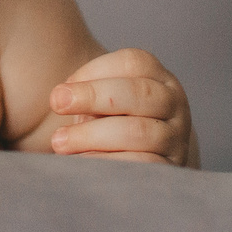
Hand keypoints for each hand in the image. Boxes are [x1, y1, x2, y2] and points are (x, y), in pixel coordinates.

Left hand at [47, 49, 197, 165]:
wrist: (143, 164)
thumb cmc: (112, 124)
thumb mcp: (103, 103)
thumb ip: (87, 94)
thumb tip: (61, 97)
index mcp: (158, 78)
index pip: (133, 62)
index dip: (93, 71)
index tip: (62, 89)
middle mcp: (174, 103)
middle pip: (138, 91)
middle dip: (92, 95)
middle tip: (56, 103)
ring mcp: (176, 137)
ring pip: (137, 131)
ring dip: (91, 135)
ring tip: (59, 142)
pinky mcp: (169, 169)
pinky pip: (139, 165)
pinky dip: (106, 162)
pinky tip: (81, 162)